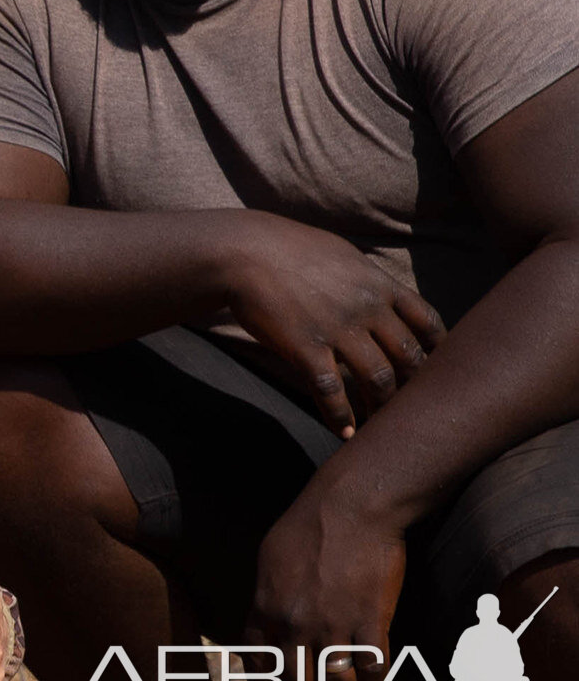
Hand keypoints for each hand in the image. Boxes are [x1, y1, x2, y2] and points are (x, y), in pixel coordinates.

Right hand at [223, 216, 445, 436]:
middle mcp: (367, 308)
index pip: (428, 322)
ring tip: (379, 426)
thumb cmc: (288, 249)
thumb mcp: (342, 255)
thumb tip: (388, 297)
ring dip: (381, 408)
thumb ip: (370, 280)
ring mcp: (338, 329)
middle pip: (409, 358)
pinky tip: (341, 431)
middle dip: (413, 387)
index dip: (438, 351)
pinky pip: (331, 390)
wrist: (241, 252)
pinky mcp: (306, 347)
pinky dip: (338, 415)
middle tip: (409, 407)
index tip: (436, 370)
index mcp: (379, 284)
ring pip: (377, 379)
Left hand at [248, 487, 408, 680]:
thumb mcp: (269, 557)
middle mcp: (295, 623)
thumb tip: (265, 620)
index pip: (258, 660)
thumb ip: (266, 594)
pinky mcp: (370, 623)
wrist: (350, 508)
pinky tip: (375, 679)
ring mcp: (333, 625)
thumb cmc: (308, 524)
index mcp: (266, 606)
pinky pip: (372, 670)